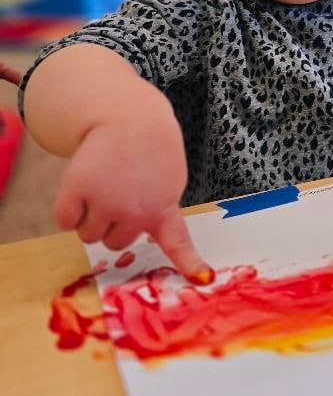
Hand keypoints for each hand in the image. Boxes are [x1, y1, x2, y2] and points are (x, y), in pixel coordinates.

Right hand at [53, 108, 212, 282]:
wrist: (129, 117)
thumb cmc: (149, 152)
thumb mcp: (168, 179)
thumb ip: (157, 210)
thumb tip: (137, 236)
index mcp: (163, 207)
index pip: (177, 242)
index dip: (188, 263)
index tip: (203, 278)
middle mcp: (136, 209)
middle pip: (113, 243)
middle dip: (112, 222)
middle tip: (120, 189)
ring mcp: (106, 200)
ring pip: (88, 235)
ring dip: (91, 213)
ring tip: (106, 181)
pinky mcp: (77, 190)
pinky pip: (65, 220)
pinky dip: (69, 206)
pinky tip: (85, 180)